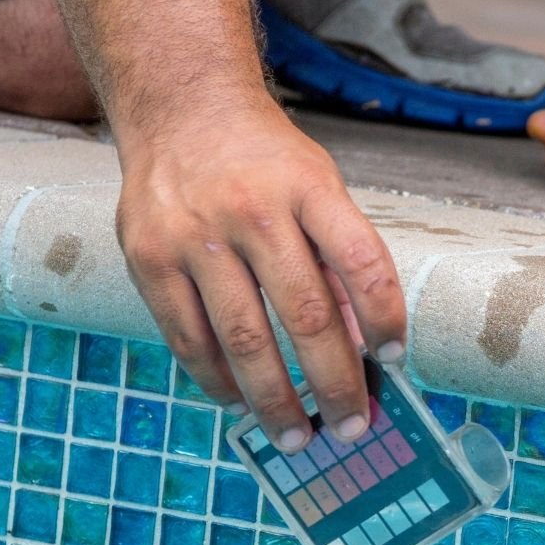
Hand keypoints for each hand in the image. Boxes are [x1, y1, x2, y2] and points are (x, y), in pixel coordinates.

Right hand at [115, 104, 405, 452]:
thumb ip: (338, 256)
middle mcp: (252, 209)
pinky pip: (188, 337)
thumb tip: (360, 346)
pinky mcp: (149, 257)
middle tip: (351, 426)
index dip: (384, 317)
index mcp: (308, 187)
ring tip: (297, 436)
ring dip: (275, 400)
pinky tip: (239, 401)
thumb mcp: (318, 184)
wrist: (180, 108)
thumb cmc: (265, 160)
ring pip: (243, 339)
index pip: (361, 261)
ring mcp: (194, 234)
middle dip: (334, 383)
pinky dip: (217, 380)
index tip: (395, 358)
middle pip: (306, 315)